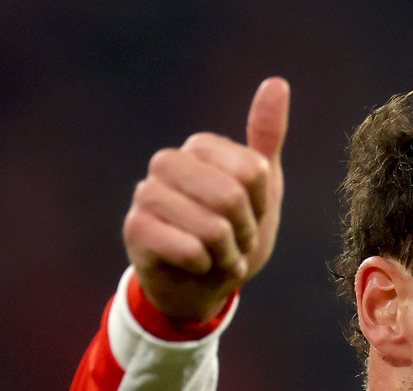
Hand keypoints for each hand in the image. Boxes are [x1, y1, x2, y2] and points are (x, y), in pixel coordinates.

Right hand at [123, 77, 290, 321]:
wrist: (201, 287)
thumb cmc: (233, 234)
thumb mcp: (261, 187)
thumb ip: (266, 137)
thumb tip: (276, 82)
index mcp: (199, 147)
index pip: (253, 170)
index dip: (260, 205)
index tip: (249, 216)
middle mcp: (167, 163)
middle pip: (232, 196)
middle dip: (245, 232)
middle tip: (234, 242)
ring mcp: (146, 195)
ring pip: (212, 227)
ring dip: (227, 254)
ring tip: (217, 256)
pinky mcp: (136, 230)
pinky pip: (190, 250)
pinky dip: (206, 267)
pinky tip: (198, 267)